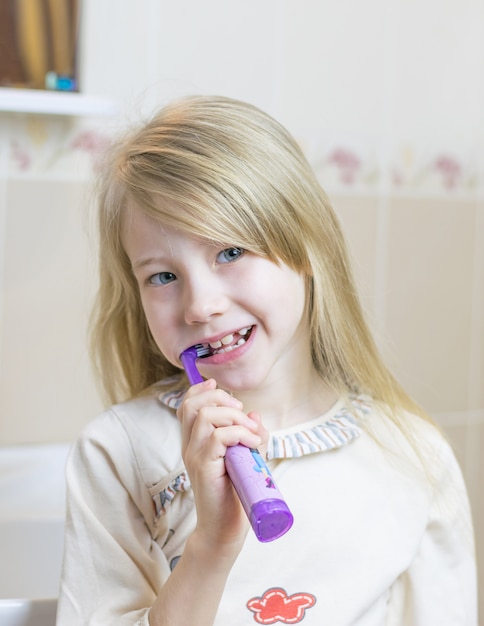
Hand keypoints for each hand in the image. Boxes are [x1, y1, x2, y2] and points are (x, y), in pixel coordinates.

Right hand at [177, 378, 266, 550]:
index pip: (187, 405)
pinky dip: (240, 434)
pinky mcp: (204, 467)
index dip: (201, 390)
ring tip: (251, 432)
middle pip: (192, 404)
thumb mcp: (244, 457)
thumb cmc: (234, 494)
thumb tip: (255, 414)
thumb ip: (248, 434)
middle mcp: (189, 446)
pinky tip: (252, 444)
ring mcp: (194, 456)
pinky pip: (218, 437)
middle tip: (242, 413)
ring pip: (205, 416)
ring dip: (234, 416)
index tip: (219, 386)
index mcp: (194, 441)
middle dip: (221, 398)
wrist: (225, 529)